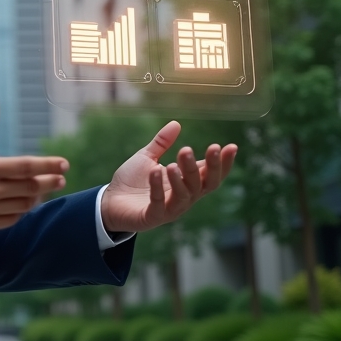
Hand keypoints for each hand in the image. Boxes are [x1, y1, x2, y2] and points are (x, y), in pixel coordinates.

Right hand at [0, 97, 67, 238]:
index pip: (24, 167)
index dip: (47, 165)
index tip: (63, 164)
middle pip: (29, 187)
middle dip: (49, 181)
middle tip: (60, 177)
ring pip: (22, 205)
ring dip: (37, 196)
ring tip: (44, 189)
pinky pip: (10, 219)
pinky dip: (21, 211)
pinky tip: (24, 203)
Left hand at [99, 121, 236, 233]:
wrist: (109, 202)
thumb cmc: (132, 182)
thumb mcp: (147, 157)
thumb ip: (161, 143)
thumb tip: (177, 123)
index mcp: (185, 183)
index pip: (210, 174)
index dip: (222, 163)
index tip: (231, 147)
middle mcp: (182, 198)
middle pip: (204, 185)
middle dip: (209, 167)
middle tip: (210, 148)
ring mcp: (169, 209)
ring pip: (185, 195)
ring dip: (184, 176)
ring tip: (178, 158)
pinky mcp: (152, 217)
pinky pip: (160, 204)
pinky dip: (159, 187)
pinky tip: (156, 171)